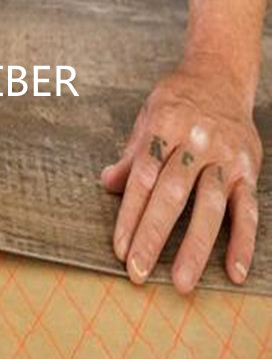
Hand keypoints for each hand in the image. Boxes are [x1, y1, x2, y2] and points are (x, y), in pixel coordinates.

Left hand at [101, 58, 261, 292]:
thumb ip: (130, 155)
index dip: (130, 216)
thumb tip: (107, 184)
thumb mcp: (146, 117)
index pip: (143, 179)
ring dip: (195, 248)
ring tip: (181, 283)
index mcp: (166, 127)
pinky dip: (242, 242)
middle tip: (138, 272)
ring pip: (211, 207)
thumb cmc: (176, 100)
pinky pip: (248, 210)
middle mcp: (198, 142)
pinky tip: (233, 271)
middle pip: (173, 196)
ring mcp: (228, 157)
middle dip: (153, 237)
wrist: (220, 75)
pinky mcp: (251, 168)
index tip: (119, 249)